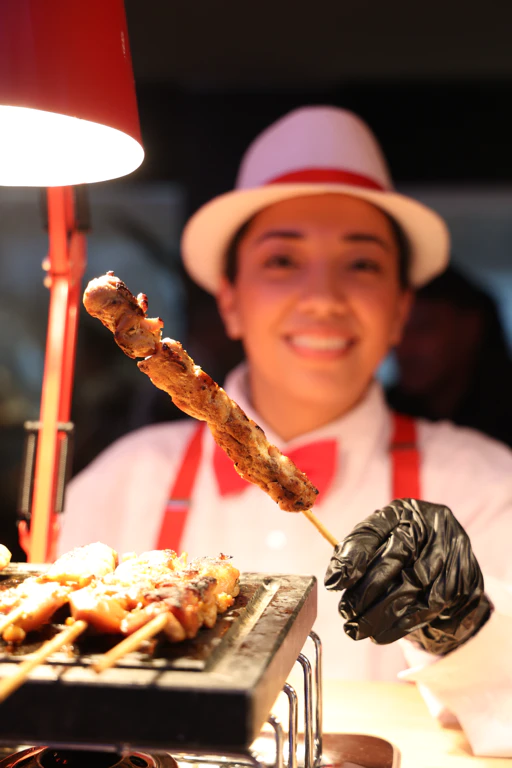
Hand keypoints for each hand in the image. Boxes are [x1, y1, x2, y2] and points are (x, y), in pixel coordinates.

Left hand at [324, 499, 491, 654]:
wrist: (450, 565)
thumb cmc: (403, 552)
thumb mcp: (379, 544)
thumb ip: (355, 554)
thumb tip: (333, 579)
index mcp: (402, 511)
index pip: (372, 530)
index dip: (353, 557)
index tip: (335, 583)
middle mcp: (428, 524)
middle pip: (393, 558)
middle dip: (365, 591)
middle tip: (346, 614)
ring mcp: (449, 549)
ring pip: (411, 586)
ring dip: (381, 614)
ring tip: (358, 630)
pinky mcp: (462, 576)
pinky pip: (428, 605)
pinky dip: (402, 624)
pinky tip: (382, 634)